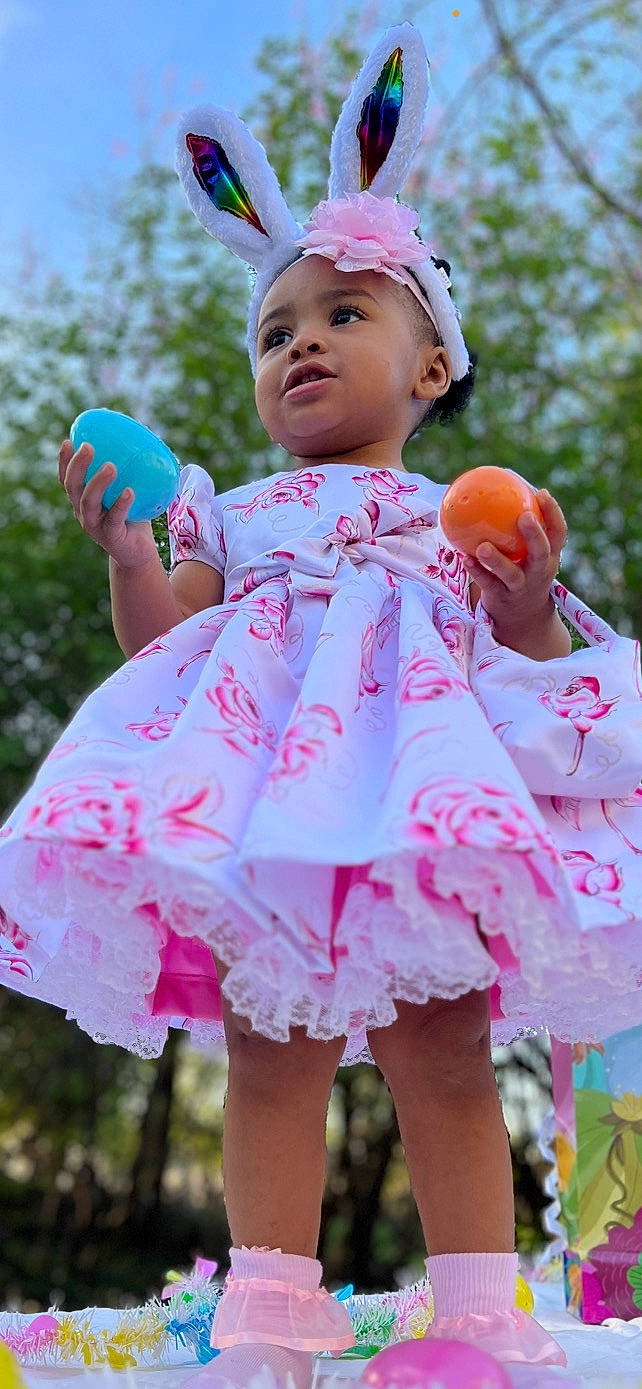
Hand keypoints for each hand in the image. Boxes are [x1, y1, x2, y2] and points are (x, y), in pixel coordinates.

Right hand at [59, 439, 159, 569]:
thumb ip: (129, 473)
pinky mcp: (111, 537)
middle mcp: (84, 512)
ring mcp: (95, 526)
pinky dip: (121, 504)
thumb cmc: (134, 517)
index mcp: (83, 501)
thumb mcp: (130, 493)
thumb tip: (142, 440)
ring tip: (110, 466)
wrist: (138, 553)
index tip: (68, 440)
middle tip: (87, 446)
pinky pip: (114, 519)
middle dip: (77, 466)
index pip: (67, 479)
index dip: (64, 461)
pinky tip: (129, 491)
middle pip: (72, 487)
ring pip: (89, 503)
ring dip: (97, 482)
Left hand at [462, 489, 567, 636]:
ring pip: (511, 574)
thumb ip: (519, 528)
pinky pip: (488, 584)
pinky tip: (463, 558)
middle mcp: (539, 571)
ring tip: (482, 546)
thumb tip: (499, 488)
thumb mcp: (529, 553)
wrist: (523, 616)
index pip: (558, 533)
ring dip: (497, 560)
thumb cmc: (523, 571)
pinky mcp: (503, 598)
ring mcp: (521, 587)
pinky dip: (476, 571)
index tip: (542, 493)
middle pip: (541, 552)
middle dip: (534, 534)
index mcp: (549, 556)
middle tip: (523, 516)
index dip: (553, 513)